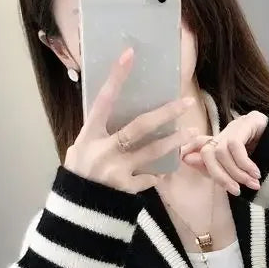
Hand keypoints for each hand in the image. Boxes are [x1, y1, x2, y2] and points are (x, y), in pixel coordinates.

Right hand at [64, 47, 197, 194]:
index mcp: (88, 135)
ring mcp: (115, 170)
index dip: (116, 77)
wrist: (76, 212)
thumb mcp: (79, 149)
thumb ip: (98, 134)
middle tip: (186, 102)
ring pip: (152, 152)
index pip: (103, 100)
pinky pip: (148, 178)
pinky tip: (163, 172)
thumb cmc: (78, 176)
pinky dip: (157, 174)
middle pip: (139, 127)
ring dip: (173, 141)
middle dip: (165, 113)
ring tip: (192, 133)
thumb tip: (112, 112)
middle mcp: (103, 149)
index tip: (129, 55)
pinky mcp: (125, 188)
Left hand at [179, 111, 267, 195]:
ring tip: (251, 184)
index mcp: (223, 142)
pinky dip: (244, 164)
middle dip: (220, 175)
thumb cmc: (266, 165)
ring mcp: (239, 125)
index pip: (199, 144)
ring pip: (222, 151)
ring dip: (237, 173)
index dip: (189, 150)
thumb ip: (214, 168)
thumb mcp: (237, 172)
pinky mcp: (250, 121)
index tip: (183, 159)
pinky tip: (256, 173)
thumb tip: (186, 159)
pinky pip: (235, 146)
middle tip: (236, 191)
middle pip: (208, 152)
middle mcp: (228, 131)